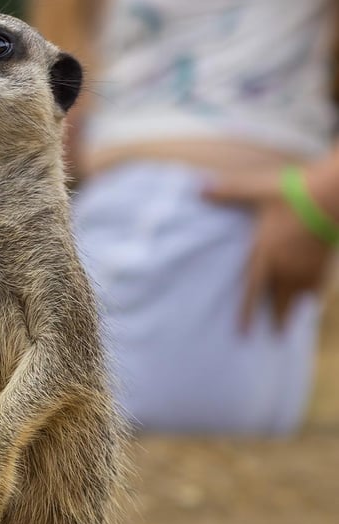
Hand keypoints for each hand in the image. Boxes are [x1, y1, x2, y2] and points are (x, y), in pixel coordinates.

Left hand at [203, 168, 333, 330]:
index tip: (243, 334)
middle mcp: (286, 269)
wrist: (331, 198)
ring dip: (293, 311)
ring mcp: (307, 269)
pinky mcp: (323, 265)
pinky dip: (313, 296)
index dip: (247, 315)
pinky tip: (313, 299)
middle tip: (276, 335)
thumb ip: (228, 193)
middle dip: (276, 321)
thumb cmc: (293, 194)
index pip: (251, 292)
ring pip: (298, 299)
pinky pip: (316, 289)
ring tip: (291, 322)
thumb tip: (198, 188)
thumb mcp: (256, 192)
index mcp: (266, 255)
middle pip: (278, 303)